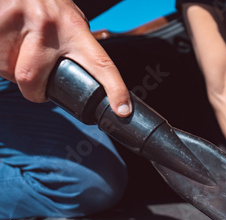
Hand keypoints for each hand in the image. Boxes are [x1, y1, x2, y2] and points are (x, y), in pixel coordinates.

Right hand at [0, 0, 130, 115]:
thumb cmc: (45, 2)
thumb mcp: (69, 19)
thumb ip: (76, 45)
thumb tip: (85, 78)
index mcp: (75, 29)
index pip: (101, 64)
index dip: (115, 89)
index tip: (122, 110)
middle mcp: (49, 25)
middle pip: (33, 79)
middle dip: (33, 91)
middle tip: (37, 88)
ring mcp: (20, 20)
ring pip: (10, 70)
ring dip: (11, 69)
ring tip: (17, 48)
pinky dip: (0, 59)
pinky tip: (5, 43)